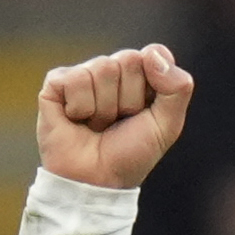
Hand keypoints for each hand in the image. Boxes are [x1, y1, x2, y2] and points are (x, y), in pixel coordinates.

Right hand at [38, 44, 193, 189]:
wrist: (96, 181)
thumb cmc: (130, 155)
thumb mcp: (167, 126)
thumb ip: (177, 88)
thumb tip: (152, 53)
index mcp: (140, 76)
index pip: (154, 53)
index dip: (153, 83)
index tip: (145, 111)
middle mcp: (111, 71)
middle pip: (128, 59)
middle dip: (129, 98)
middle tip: (118, 122)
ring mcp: (83, 75)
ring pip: (102, 69)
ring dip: (104, 108)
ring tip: (97, 125)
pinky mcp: (56, 84)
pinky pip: (75, 79)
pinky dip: (80, 108)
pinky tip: (76, 120)